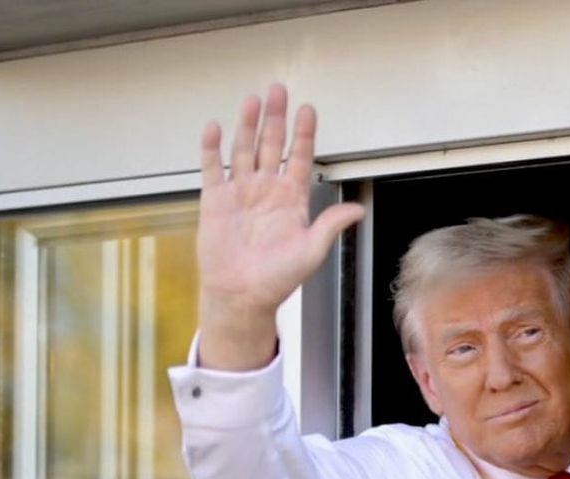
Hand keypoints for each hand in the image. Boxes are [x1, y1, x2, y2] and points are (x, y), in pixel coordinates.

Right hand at [197, 84, 365, 368]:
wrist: (242, 296)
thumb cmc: (278, 280)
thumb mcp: (311, 252)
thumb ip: (330, 225)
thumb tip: (357, 210)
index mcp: (290, 200)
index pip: (299, 157)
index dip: (303, 134)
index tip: (308, 111)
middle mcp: (265, 190)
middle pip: (271, 144)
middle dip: (276, 118)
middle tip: (279, 91)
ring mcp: (240, 192)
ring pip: (244, 149)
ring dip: (248, 124)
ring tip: (252, 100)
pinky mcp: (215, 201)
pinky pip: (212, 168)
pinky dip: (212, 148)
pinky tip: (215, 128)